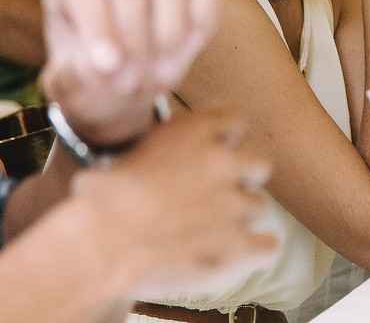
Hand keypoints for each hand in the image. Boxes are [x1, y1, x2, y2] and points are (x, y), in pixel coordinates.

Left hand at [39, 0, 218, 149]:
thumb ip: (69, 79)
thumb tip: (86, 64)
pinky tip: (188, 50)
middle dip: (134, 40)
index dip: (97, 24)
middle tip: (131, 86)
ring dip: (168, 36)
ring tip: (159, 78)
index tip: (108, 65)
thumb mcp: (69, 88)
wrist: (124, 85)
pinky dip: (202, 17)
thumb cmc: (93, 79)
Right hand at [73, 109, 276, 295]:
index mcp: (194, 132)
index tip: (222, 146)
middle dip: (245, 176)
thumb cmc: (102, 202)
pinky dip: (258, 249)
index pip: (235, 119)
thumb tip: (161, 160)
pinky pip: (268, 245)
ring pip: (260, 206)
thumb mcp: (130, 154)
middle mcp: (221, 162)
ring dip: (243, 217)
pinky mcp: (237, 244)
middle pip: (259, 161)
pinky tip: (243, 252)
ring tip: (217, 229)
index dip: (229, 136)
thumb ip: (162, 149)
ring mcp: (233, 203)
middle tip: (224, 190)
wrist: (103, 243)